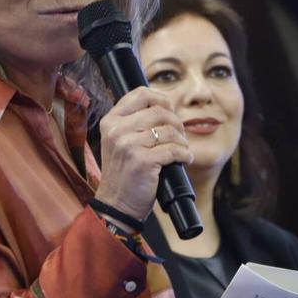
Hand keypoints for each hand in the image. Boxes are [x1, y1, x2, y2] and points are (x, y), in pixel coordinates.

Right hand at [94, 87, 191, 221]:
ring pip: (170, 131)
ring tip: (182, 150)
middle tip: (179, 137)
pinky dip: (185, 155)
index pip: (141, 93)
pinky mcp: (143, 161)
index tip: (170, 111)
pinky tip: (185, 160)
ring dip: (182, 141)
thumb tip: (168, 104)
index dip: (162, 99)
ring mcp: (129, 145)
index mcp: (111, 121)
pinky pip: (174, 150)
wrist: (116, 204)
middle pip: (160, 111)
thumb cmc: (124, 172)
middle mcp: (117, 130)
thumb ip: (136, 122)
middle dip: (177, 123)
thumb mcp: (121, 141)